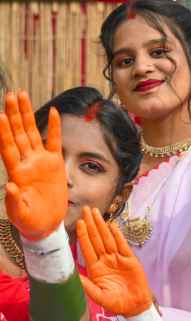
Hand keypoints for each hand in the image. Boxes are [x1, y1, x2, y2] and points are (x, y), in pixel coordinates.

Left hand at [0, 91, 66, 239]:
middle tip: (11, 95)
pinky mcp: (54, 164)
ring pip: (32, 133)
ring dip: (27, 115)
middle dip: (14, 114)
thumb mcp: (20, 214)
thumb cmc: (29, 221)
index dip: (5, 132)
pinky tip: (55, 112)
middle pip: (19, 134)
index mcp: (17, 173)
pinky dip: (55, 127)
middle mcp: (26, 162)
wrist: (45, 224)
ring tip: (22, 96)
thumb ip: (13, 201)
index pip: (9, 148)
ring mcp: (40, 161)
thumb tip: (9, 185)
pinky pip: (54, 141)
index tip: (1, 116)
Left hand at [76, 207, 153, 317]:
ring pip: (108, 239)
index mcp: (95, 269)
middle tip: (86, 209)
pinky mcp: (130, 260)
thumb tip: (73, 275)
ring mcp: (118, 259)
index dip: (83, 235)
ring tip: (96, 213)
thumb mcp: (99, 297)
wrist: (135, 306)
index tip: (79, 222)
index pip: (87, 248)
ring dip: (102, 226)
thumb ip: (87, 286)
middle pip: (97, 239)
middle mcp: (105, 261)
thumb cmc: (116, 303)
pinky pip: (123, 245)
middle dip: (91, 224)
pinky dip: (118, 235)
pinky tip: (112, 226)